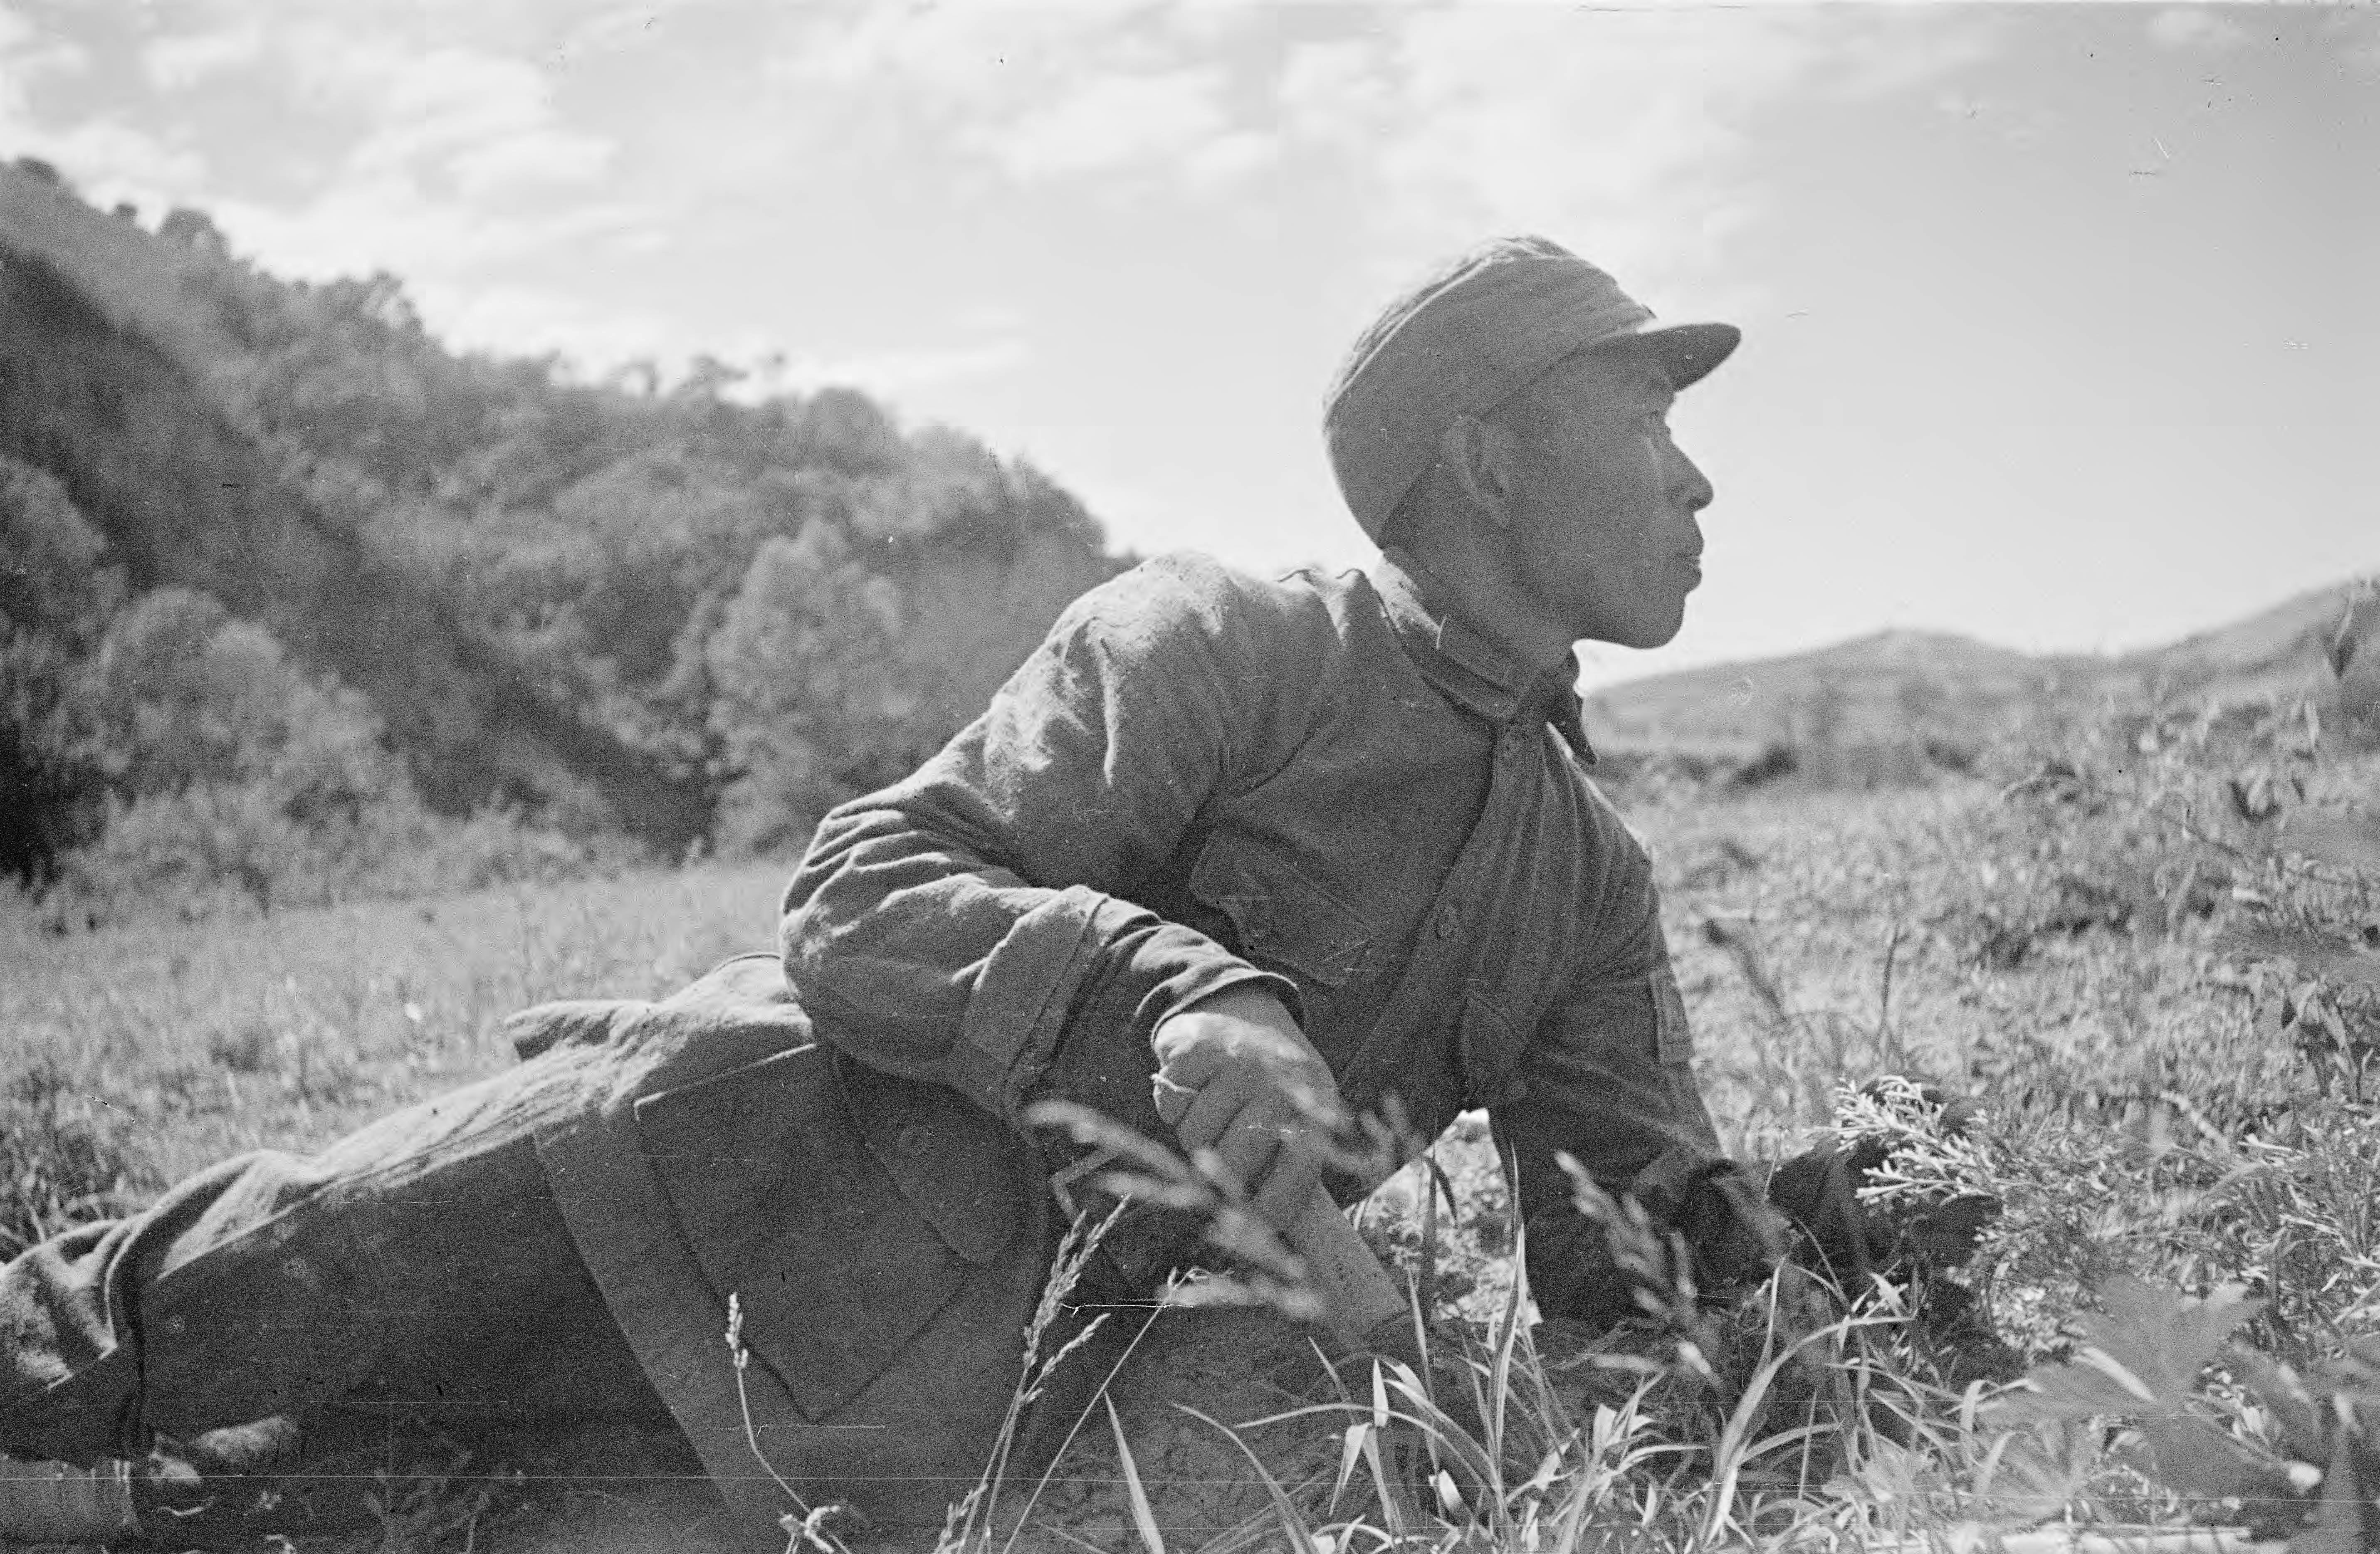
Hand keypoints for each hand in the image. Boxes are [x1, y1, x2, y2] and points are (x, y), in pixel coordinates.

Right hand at [1150, 987, 1342, 1232]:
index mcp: (1315, 1098)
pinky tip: (1193, 1090)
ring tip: (1212, 1116)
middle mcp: (1279, 1078)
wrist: (1241, 1006)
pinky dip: (1174, 1108)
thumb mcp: (1303, 1106)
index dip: (1276, 1205)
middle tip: (1222, 1163)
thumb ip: (1296, 1159)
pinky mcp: (1196, 1047)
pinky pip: (1171, 1107)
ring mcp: (1236, 1060)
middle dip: (1224, 1176)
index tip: (1259, 1224)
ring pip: (1196, 1137)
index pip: (1300, 1167)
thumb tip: (1272, 1226)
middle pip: (1238, 1160)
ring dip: (1196, 1138)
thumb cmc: (1274, 1078)